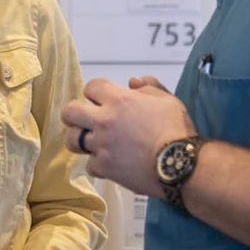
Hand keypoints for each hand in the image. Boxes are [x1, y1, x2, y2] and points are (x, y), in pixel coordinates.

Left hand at [60, 77, 195, 195]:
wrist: (180, 165)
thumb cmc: (176, 129)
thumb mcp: (167, 100)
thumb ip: (149, 86)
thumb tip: (132, 81)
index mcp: (119, 100)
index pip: (91, 86)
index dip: (94, 91)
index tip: (100, 99)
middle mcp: (104, 121)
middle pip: (69, 112)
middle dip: (72, 114)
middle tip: (82, 119)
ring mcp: (101, 145)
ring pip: (72, 140)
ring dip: (79, 139)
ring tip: (89, 141)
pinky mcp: (104, 167)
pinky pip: (90, 164)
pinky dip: (97, 164)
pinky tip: (108, 163)